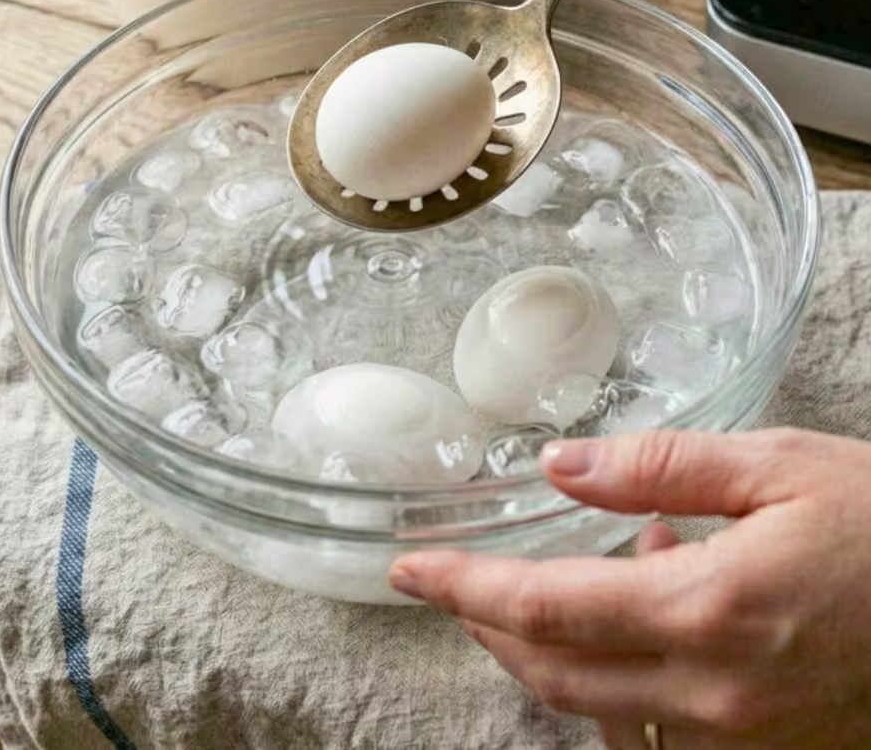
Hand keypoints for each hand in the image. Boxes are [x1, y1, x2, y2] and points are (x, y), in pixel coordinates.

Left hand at [388, 426, 870, 747]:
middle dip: (489, 629)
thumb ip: (661, 467)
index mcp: (706, 609)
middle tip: (454, 581)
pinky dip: (622, 675)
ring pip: (602, 709)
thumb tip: (564, 465)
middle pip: (556, 675)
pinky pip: (662, 724)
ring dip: (551, 654)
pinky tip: (648, 607)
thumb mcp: (778, 464)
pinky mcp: (769, 749)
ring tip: (550, 583)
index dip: (465, 590)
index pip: (546, 609)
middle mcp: (715, 690)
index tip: (408, 571)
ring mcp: (743, 734)